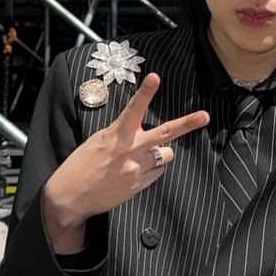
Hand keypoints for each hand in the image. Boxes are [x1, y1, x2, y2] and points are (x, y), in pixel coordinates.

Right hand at [44, 73, 208, 240]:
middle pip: (164, 133)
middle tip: (204, 116)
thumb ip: (121, 134)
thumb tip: (141, 132)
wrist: (70, 197)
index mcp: (115, 135)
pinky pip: (158, 171)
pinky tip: (136, 171)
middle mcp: (129, 150)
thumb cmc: (80, 166)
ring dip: (160, 152)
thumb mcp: (97, 141)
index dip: (145, 92)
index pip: (133, 109)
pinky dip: (153, 168)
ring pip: (166, 154)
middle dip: (187, 124)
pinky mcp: (139, 184)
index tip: (155, 77)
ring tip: (142, 157)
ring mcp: (136, 168)